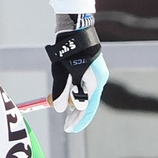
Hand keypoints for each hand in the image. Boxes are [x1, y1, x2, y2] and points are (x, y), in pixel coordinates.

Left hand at [46, 17, 106, 133]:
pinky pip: (83, 86)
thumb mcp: (62, 75)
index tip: (68, 129)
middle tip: (65, 122)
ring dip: (73, 100)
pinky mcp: (90, 69)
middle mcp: (98, 80)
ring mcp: (95, 74)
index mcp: (95, 82)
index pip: (88, 108)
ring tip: (59, 101)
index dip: (78, 121)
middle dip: (75, 112)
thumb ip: (61, 93)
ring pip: (84, 94)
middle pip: (87, 103)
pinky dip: (74, 91)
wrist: (74, 29)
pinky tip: (65, 90)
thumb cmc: (68, 52)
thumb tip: (60, 110)